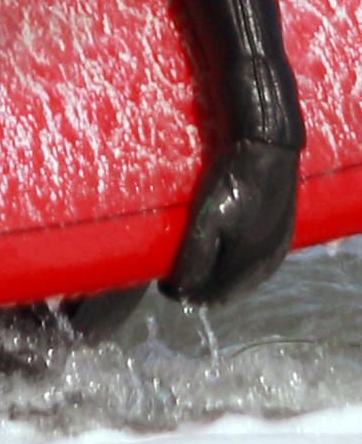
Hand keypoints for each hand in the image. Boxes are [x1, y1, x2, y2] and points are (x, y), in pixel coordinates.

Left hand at [161, 138, 298, 305]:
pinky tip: (222, 250)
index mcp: (249, 265)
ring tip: (194, 262)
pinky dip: (234, 264)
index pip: (211, 297)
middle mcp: (267, 264)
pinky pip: (255, 262)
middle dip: (201, 287)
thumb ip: (195, 257)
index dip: (185, 294)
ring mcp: (278, 249)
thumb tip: (181, 291)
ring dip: (218, 276)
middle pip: (228, 290)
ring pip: (242, 278)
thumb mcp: (208, 218)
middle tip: (175, 273)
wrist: (267, 146)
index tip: (163, 284)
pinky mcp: (281, 233)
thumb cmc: (233, 181)